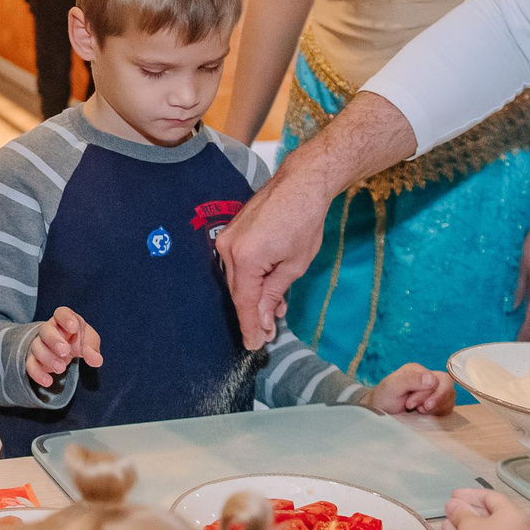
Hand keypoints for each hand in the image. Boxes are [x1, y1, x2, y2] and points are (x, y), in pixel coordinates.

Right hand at [25, 306, 101, 389]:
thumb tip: (96, 361)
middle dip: (54, 340)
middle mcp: (49, 329)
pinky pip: (30, 364)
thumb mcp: (89, 341)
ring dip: (48, 358)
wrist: (64, 348)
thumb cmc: (78, 339)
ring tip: (61, 368)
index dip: (66, 318)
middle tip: (65, 352)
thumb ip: (92, 349)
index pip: (61, 313)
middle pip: (45, 330)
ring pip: (37, 347)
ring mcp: (39, 343)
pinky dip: (37, 374)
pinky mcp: (34, 359)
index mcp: (63, 320)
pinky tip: (48, 382)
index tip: (74, 327)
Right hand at [217, 179, 332, 345]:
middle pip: (238, 292)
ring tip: (274, 309)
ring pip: (237, 279)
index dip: (249, 327)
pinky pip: (237, 264)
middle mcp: (228, 249)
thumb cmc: (303, 220)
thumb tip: (262, 321)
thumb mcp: (294, 266)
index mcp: (245, 258)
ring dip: (254, 296)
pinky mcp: (230, 232)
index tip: (254, 345)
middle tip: (268, 333)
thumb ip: (273, 294)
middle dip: (253, 314)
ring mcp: (226, 238)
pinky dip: (251, 278)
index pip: (244, 303)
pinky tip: (268, 288)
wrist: (300, 184)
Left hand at [364, 364, 455, 415]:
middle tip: (419, 409)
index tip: (410, 404)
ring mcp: (433, 390)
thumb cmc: (384, 398)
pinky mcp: (436, 403)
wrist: (381, 412)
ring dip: (437, 408)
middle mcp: (428, 377)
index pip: (437, 379)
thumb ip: (410, 380)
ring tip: (419, 411)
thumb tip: (433, 379)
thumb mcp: (392, 387)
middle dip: (435, 401)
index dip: (427, 394)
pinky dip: (439, 412)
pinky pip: (448, 406)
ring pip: (450, 397)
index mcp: (418, 370)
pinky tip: (426, 414)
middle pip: (447, 386)